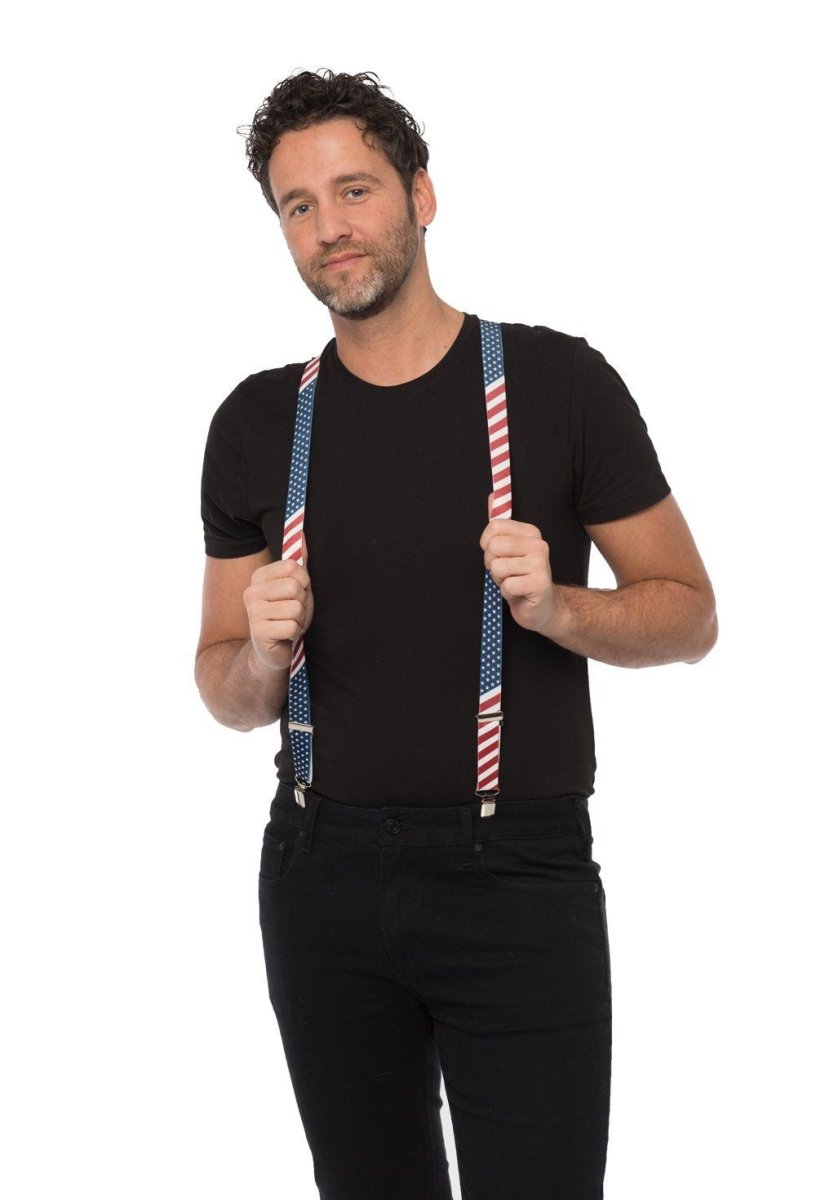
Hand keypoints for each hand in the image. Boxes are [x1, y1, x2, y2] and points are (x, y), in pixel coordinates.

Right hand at [243, 531, 314, 671]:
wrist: (272, 650)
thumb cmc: (286, 616)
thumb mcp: (296, 588)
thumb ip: (299, 563)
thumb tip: (303, 534)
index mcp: (259, 577)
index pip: (294, 567)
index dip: (304, 583)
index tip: (295, 595)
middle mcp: (251, 591)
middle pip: (296, 587)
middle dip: (302, 603)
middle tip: (292, 613)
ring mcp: (253, 612)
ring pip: (296, 608)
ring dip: (299, 620)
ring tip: (288, 624)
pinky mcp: (258, 632)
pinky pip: (292, 627)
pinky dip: (294, 633)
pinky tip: (285, 636)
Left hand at [479, 493, 559, 636]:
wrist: (543, 607)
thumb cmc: (521, 576)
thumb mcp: (509, 548)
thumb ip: (500, 524)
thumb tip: (492, 496)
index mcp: (530, 532)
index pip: (493, 527)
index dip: (487, 545)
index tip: (497, 554)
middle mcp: (538, 544)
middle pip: (493, 547)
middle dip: (492, 564)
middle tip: (505, 572)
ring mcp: (541, 564)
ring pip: (498, 568)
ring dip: (500, 580)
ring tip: (513, 582)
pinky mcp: (539, 584)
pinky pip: (507, 586)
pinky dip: (507, 593)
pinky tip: (518, 593)